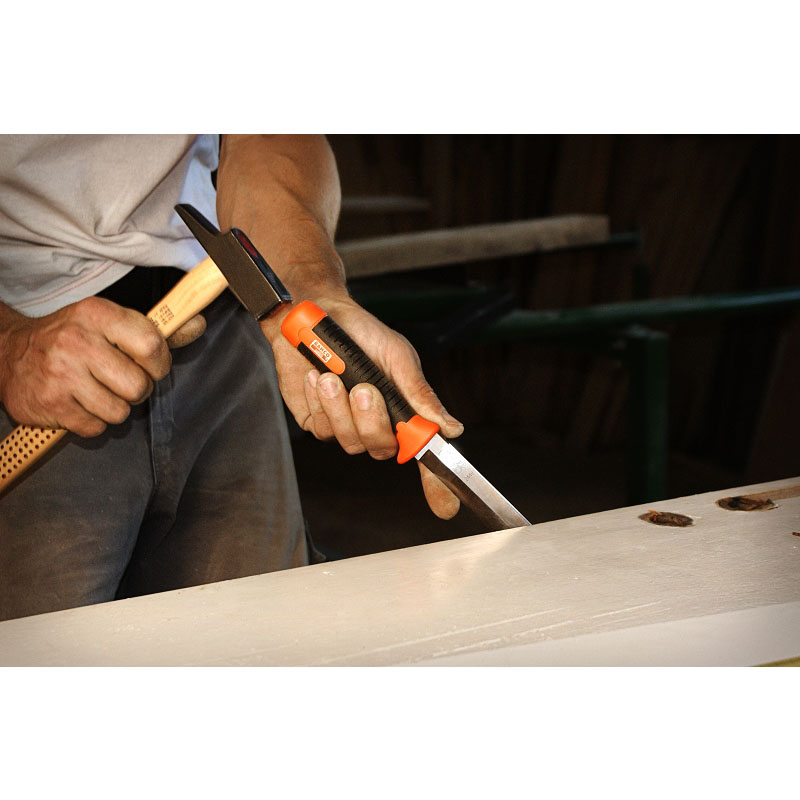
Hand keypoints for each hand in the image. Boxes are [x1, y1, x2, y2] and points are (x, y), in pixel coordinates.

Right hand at [0, 296, 171, 435]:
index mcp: (98, 315)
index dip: (160, 364)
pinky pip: (96, 427)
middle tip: (120, 382)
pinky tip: (79, 404)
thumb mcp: (110, 323)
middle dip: (137, 390)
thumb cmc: (72, 338)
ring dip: (115, 408)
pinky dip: (93, 422)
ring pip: (120, 411)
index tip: (151, 366)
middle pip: (139, 386)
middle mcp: (77, 341)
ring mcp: (61, 374)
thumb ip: (157, 331)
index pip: (152, 345)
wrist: (9, 353)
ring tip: (98, 391)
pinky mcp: (50, 404)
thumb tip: (198, 324)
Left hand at [262, 295, 464, 518]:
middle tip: (363, 388)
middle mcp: (375, 423)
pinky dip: (319, 402)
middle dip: (371, 420)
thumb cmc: (361, 333)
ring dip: (339, 407)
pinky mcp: (316, 421)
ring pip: (349, 440)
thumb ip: (419, 394)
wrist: (313, 316)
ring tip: (331, 375)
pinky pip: (322, 428)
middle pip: (381, 448)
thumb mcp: (398, 356)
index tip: (447, 507)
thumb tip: (451, 429)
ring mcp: (344, 425)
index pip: (421, 453)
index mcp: (401, 409)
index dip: (435, 483)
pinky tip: (315, 377)